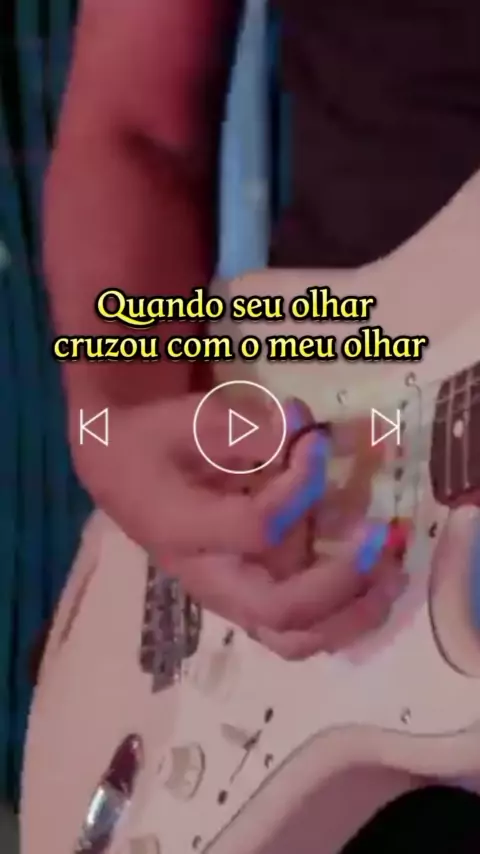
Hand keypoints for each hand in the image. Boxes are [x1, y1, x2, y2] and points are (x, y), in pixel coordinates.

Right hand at [74, 392, 405, 658]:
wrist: (122, 472)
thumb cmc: (153, 444)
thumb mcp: (185, 420)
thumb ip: (242, 427)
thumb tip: (301, 426)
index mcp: (183, 532)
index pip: (257, 529)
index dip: (299, 488)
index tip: (316, 443)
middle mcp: (207, 577)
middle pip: (279, 609)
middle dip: (341, 579)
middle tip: (380, 537)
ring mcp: (227, 596)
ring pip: (293, 637)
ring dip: (352, 613)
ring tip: (393, 576)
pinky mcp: (245, 598)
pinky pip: (297, 632)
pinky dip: (342, 618)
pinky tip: (373, 588)